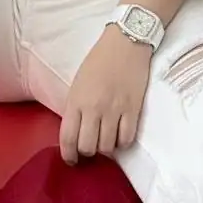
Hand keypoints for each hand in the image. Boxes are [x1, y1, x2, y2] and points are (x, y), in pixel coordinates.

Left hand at [58, 25, 152, 165]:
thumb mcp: (78, 83)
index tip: (71, 159)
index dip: (68, 155)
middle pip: (88, 147)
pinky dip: (123, 141)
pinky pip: (127, 138)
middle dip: (87, 152)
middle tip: (90, 148)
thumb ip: (76, 107)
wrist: (126, 43)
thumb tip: (76, 132)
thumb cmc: (98, 60)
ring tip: (106, 140)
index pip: (68, 138)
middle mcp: (94, 108)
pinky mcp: (134, 109)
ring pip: (108, 147)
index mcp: (76, 100)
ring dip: (106, 148)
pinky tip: (120, 134)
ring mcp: (115, 110)